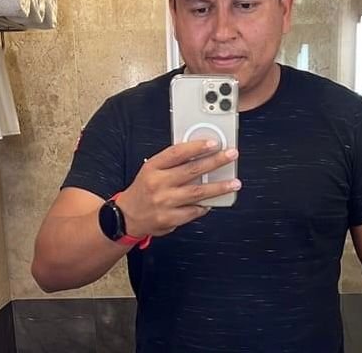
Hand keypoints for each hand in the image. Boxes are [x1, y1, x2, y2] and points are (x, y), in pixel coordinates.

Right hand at [115, 139, 239, 237]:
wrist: (128, 216)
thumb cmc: (144, 189)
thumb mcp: (152, 169)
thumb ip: (172, 161)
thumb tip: (200, 152)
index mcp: (153, 167)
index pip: (177, 153)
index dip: (197, 146)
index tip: (214, 143)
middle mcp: (158, 183)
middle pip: (191, 170)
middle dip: (215, 162)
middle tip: (231, 156)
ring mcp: (164, 202)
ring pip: (197, 192)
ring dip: (218, 187)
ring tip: (234, 182)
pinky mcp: (169, 219)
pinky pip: (193, 211)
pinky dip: (205, 206)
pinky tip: (213, 202)